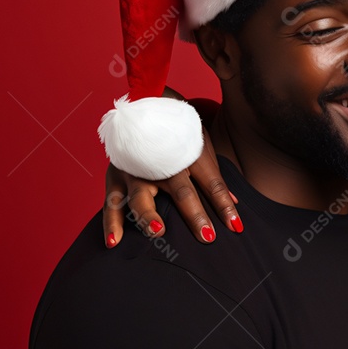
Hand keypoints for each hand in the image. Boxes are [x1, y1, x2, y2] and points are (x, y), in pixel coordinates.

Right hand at [102, 126, 241, 246]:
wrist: (143, 107)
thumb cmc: (178, 133)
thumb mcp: (201, 146)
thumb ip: (213, 176)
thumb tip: (235, 202)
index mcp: (188, 153)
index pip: (211, 182)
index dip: (224, 204)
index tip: (235, 226)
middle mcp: (161, 162)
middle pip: (181, 191)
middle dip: (195, 214)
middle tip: (207, 235)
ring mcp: (136, 170)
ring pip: (141, 196)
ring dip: (148, 215)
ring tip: (158, 231)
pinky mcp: (115, 178)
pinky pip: (112, 203)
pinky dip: (112, 223)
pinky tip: (115, 242)